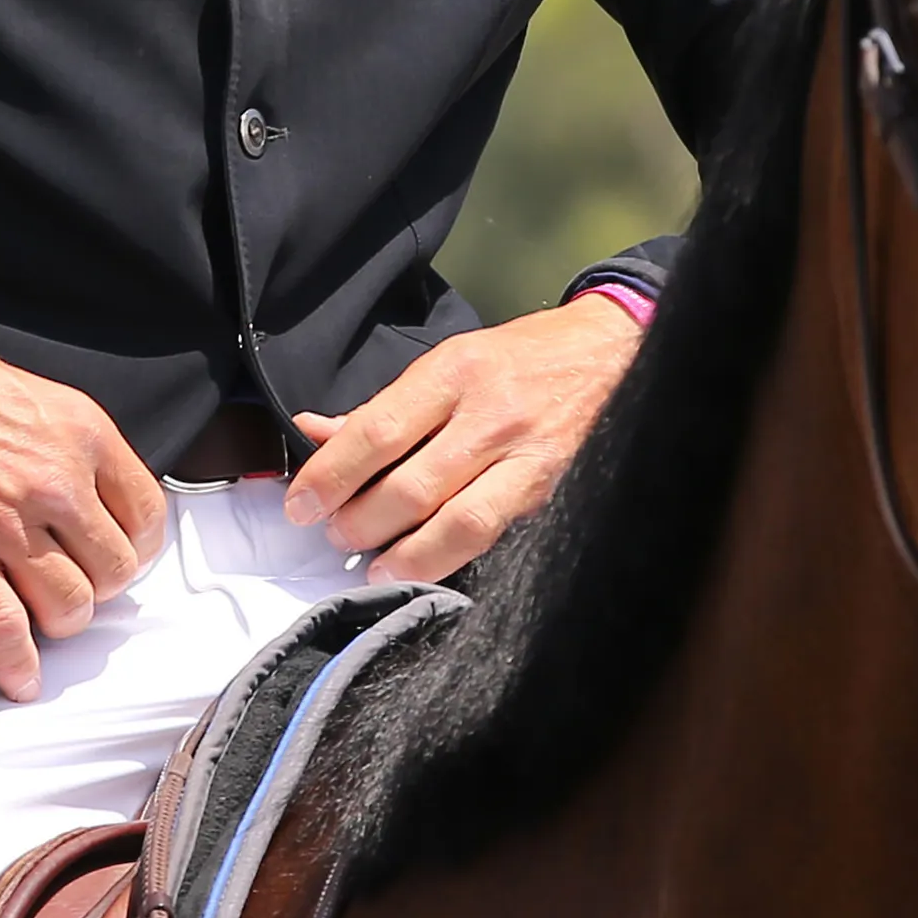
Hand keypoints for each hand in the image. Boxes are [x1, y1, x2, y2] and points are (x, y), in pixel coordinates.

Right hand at [0, 296, 167, 701]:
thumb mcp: (33, 394)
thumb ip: (69, 447)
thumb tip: (89, 494)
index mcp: (82, 436)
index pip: (147, 513)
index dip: (139, 545)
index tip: (123, 552)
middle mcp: (54, 483)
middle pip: (114, 569)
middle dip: (101, 586)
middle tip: (81, 583)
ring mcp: (5, 525)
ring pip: (69, 605)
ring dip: (63, 621)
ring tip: (48, 617)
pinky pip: (2, 626)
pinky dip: (16, 663)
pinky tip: (20, 679)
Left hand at [285, 299, 644, 585]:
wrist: (615, 350)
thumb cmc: (522, 359)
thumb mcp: (451, 361)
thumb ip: (385, 406)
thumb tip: (314, 432)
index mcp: (454, 371)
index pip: (377, 431)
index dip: (331, 476)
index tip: (301, 505)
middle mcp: (490, 413)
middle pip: (409, 486)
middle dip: (360, 523)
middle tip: (336, 537)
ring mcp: (528, 455)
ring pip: (456, 523)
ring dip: (404, 555)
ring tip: (375, 565)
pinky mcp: (553, 489)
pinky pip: (495, 533)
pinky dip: (451, 557)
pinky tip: (426, 567)